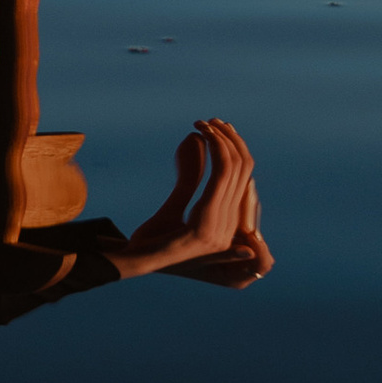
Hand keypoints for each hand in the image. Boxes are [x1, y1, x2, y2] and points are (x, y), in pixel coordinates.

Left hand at [114, 120, 271, 285]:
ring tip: (206, 123)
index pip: (246, 179)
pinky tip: (202, 133)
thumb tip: (194, 145)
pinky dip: (215, 147)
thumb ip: (190, 181)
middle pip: (244, 169)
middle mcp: (231, 227)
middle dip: (232, 140)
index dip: (239, 151)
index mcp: (228, 225)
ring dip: (222, 138)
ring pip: (234, 166)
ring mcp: (221, 227)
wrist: (135, 261)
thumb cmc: (152, 238)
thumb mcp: (175, 206)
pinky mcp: (205, 222)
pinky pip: (221, 173)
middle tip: (215, 121)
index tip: (224, 130)